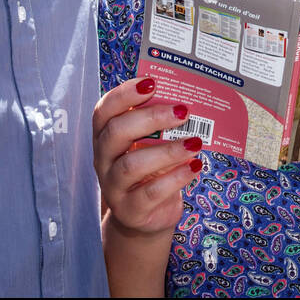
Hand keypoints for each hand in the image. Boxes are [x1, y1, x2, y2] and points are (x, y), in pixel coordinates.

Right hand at [93, 77, 204, 238]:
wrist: (147, 216)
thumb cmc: (151, 170)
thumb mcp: (150, 145)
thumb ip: (160, 125)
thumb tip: (188, 100)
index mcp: (106, 137)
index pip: (104, 110)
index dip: (124, 94)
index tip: (151, 83)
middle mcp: (104, 160)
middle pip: (116, 133)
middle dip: (150, 118)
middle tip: (182, 111)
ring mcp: (113, 187)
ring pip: (131, 165)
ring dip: (167, 151)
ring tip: (195, 142)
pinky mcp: (130, 210)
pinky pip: (150, 193)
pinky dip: (175, 178)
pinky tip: (195, 166)